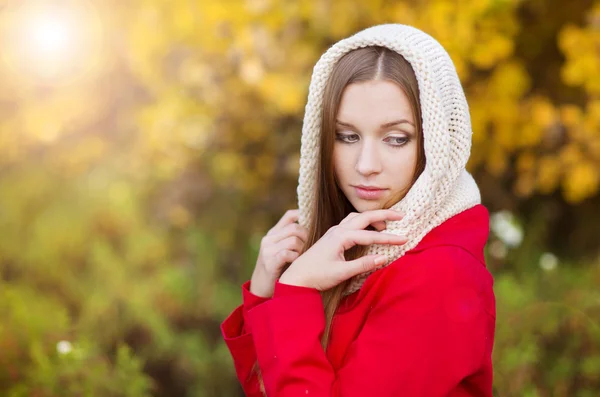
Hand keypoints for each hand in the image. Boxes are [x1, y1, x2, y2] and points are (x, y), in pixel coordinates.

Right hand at [250, 209, 308, 297]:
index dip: (303, 215)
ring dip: (303, 249)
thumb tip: (312, 230)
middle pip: (295, 228)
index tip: (313, 223)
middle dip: (307, 236)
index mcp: (273, 234)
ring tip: (303, 256)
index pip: (289, 216)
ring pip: (294, 241)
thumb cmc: (277, 269)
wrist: (260, 288)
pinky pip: (288, 254)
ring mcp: (268, 250)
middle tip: (311, 247)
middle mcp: (269, 239)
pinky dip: (296, 258)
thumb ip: (290, 239)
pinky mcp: (270, 262)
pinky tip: (297, 263)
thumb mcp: (280, 250)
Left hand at [279, 210, 405, 290]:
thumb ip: (363, 265)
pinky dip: (364, 223)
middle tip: (401, 216)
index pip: (370, 236)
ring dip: (373, 218)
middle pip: (364, 216)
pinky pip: (351, 223)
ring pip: (357, 217)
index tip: (404, 239)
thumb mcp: (342, 272)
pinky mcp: (333, 236)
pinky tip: (369, 230)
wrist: (297, 277)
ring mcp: (334, 232)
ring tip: (387, 225)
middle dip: (384, 215)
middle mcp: (337, 230)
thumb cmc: (317, 275)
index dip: (389, 238)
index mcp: (341, 237)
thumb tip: (384, 258)